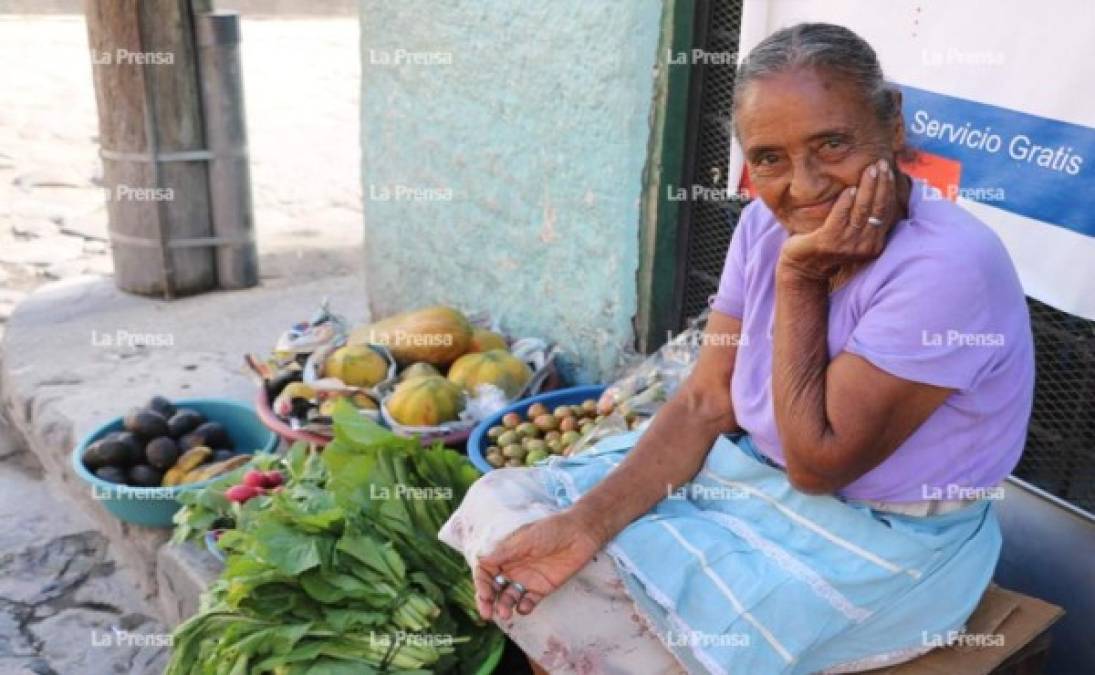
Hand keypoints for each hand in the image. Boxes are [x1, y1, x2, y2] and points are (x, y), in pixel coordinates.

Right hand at [473, 510, 602, 620]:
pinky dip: (524, 607)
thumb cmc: (552, 530)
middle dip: (487, 601)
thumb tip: (480, 560)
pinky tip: (524, 607)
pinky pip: (528, 601)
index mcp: (505, 553)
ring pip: (509, 597)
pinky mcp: (542, 588)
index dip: (481, 584)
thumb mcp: (526, 539)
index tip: (484, 594)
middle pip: (493, 587)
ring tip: (506, 613)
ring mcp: (527, 579)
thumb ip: (505, 553)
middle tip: (487, 614)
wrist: (580, 534)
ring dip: (504, 605)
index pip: (486, 571)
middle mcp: (513, 567)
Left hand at [779, 158, 897, 280]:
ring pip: (861, 210)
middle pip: (877, 209)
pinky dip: (845, 202)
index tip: (888, 170)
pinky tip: (849, 189)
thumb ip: (862, 218)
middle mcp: (863, 245)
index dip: (888, 190)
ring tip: (870, 169)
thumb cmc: (827, 246)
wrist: (802, 269)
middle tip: (881, 163)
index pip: (885, 212)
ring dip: (867, 187)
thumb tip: (874, 189)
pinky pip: (840, 217)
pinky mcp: (828, 242)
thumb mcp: (850, 234)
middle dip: (881, 184)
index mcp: (873, 243)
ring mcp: (846, 245)